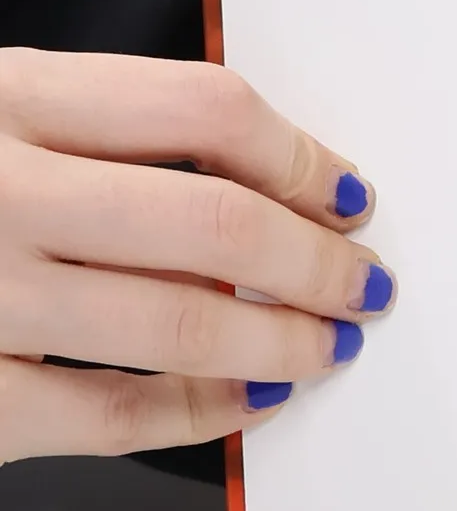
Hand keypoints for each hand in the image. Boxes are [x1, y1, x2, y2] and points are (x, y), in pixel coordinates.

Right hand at [0, 49, 394, 463]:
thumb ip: (89, 128)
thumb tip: (265, 180)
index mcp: (1, 95)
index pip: (203, 109)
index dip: (303, 157)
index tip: (349, 192)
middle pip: (214, 225)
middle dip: (317, 263)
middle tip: (366, 284)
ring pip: (179, 327)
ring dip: (284, 342)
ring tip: (328, 346)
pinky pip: (108, 415)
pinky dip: (200, 413)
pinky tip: (246, 401)